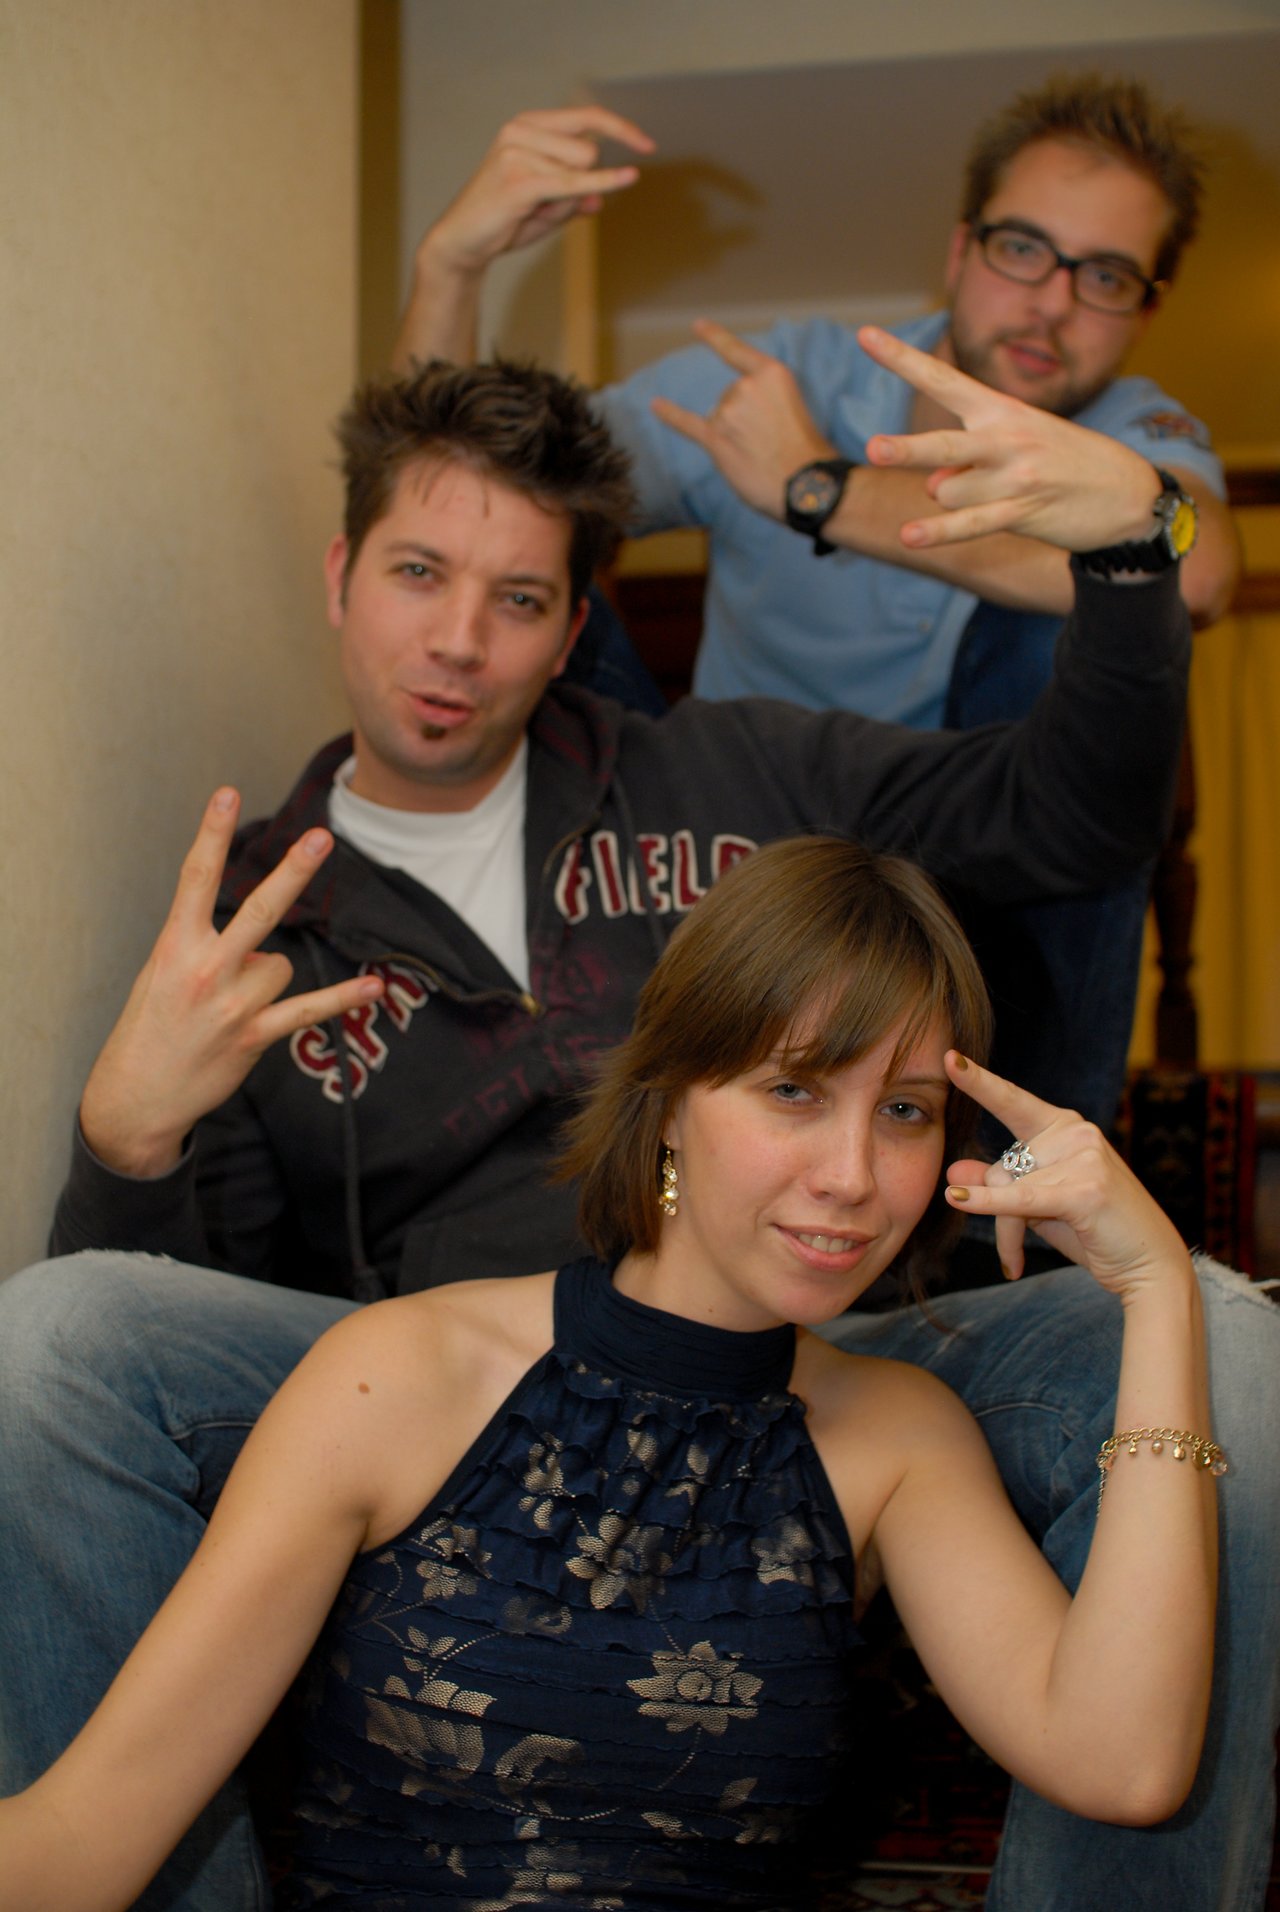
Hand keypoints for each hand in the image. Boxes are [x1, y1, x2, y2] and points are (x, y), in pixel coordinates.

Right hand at [80, 790, 383, 1177]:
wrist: (136, 1096)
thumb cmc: (150, 1028)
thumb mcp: (160, 973)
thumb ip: (203, 946)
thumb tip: (260, 942)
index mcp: (174, 946)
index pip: (195, 878)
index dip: (212, 833)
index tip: (226, 793)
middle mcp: (205, 969)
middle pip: (258, 909)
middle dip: (291, 872)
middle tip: (320, 838)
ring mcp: (232, 1003)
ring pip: (279, 964)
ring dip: (265, 980)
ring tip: (230, 1007)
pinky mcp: (253, 1035)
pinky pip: (308, 1010)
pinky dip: (342, 998)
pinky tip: (375, 988)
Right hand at [423, 107, 653, 277]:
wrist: (462, 245)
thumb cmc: (502, 223)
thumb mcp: (545, 209)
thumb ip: (572, 199)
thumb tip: (599, 200)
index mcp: (528, 124)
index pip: (586, 115)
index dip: (621, 128)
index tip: (649, 145)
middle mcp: (521, 129)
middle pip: (588, 148)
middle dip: (582, 182)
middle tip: (545, 205)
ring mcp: (517, 151)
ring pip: (580, 169)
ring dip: (567, 201)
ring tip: (533, 212)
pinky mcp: (519, 180)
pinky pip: (574, 182)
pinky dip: (603, 182)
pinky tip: (628, 178)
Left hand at [649, 320, 834, 518]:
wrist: (807, 483)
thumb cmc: (807, 452)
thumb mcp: (793, 406)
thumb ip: (764, 402)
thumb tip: (736, 422)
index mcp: (771, 373)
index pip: (736, 352)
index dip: (715, 337)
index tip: (697, 326)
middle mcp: (746, 386)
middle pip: (730, 398)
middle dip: (745, 422)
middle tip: (770, 444)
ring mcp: (729, 412)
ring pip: (720, 420)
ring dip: (735, 439)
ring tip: (760, 456)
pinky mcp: (716, 439)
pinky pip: (687, 423)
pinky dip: (670, 414)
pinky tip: (655, 405)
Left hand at [858, 326, 1161, 554]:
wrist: (1126, 493)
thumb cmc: (1061, 462)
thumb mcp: (1016, 445)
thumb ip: (964, 460)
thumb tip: (931, 487)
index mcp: (1000, 409)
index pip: (942, 379)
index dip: (901, 359)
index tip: (864, 335)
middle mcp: (1005, 438)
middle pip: (942, 445)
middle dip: (906, 450)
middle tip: (872, 449)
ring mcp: (1014, 476)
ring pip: (947, 492)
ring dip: (952, 501)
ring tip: (991, 494)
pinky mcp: (1023, 511)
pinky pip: (969, 524)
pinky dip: (938, 532)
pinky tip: (909, 537)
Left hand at [942, 1053, 1188, 1296]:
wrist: (1150, 1265)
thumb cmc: (1094, 1231)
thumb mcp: (1039, 1204)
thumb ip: (1000, 1183)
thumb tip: (952, 1171)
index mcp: (1065, 1127)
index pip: (1013, 1101)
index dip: (979, 1081)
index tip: (949, 1058)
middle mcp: (1076, 1133)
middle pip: (1003, 1167)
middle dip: (996, 1210)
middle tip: (1011, 1251)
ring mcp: (1084, 1158)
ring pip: (1009, 1189)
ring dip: (1007, 1233)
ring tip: (1016, 1262)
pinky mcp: (1085, 1191)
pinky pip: (1020, 1199)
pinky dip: (986, 1202)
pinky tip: (957, 1198)